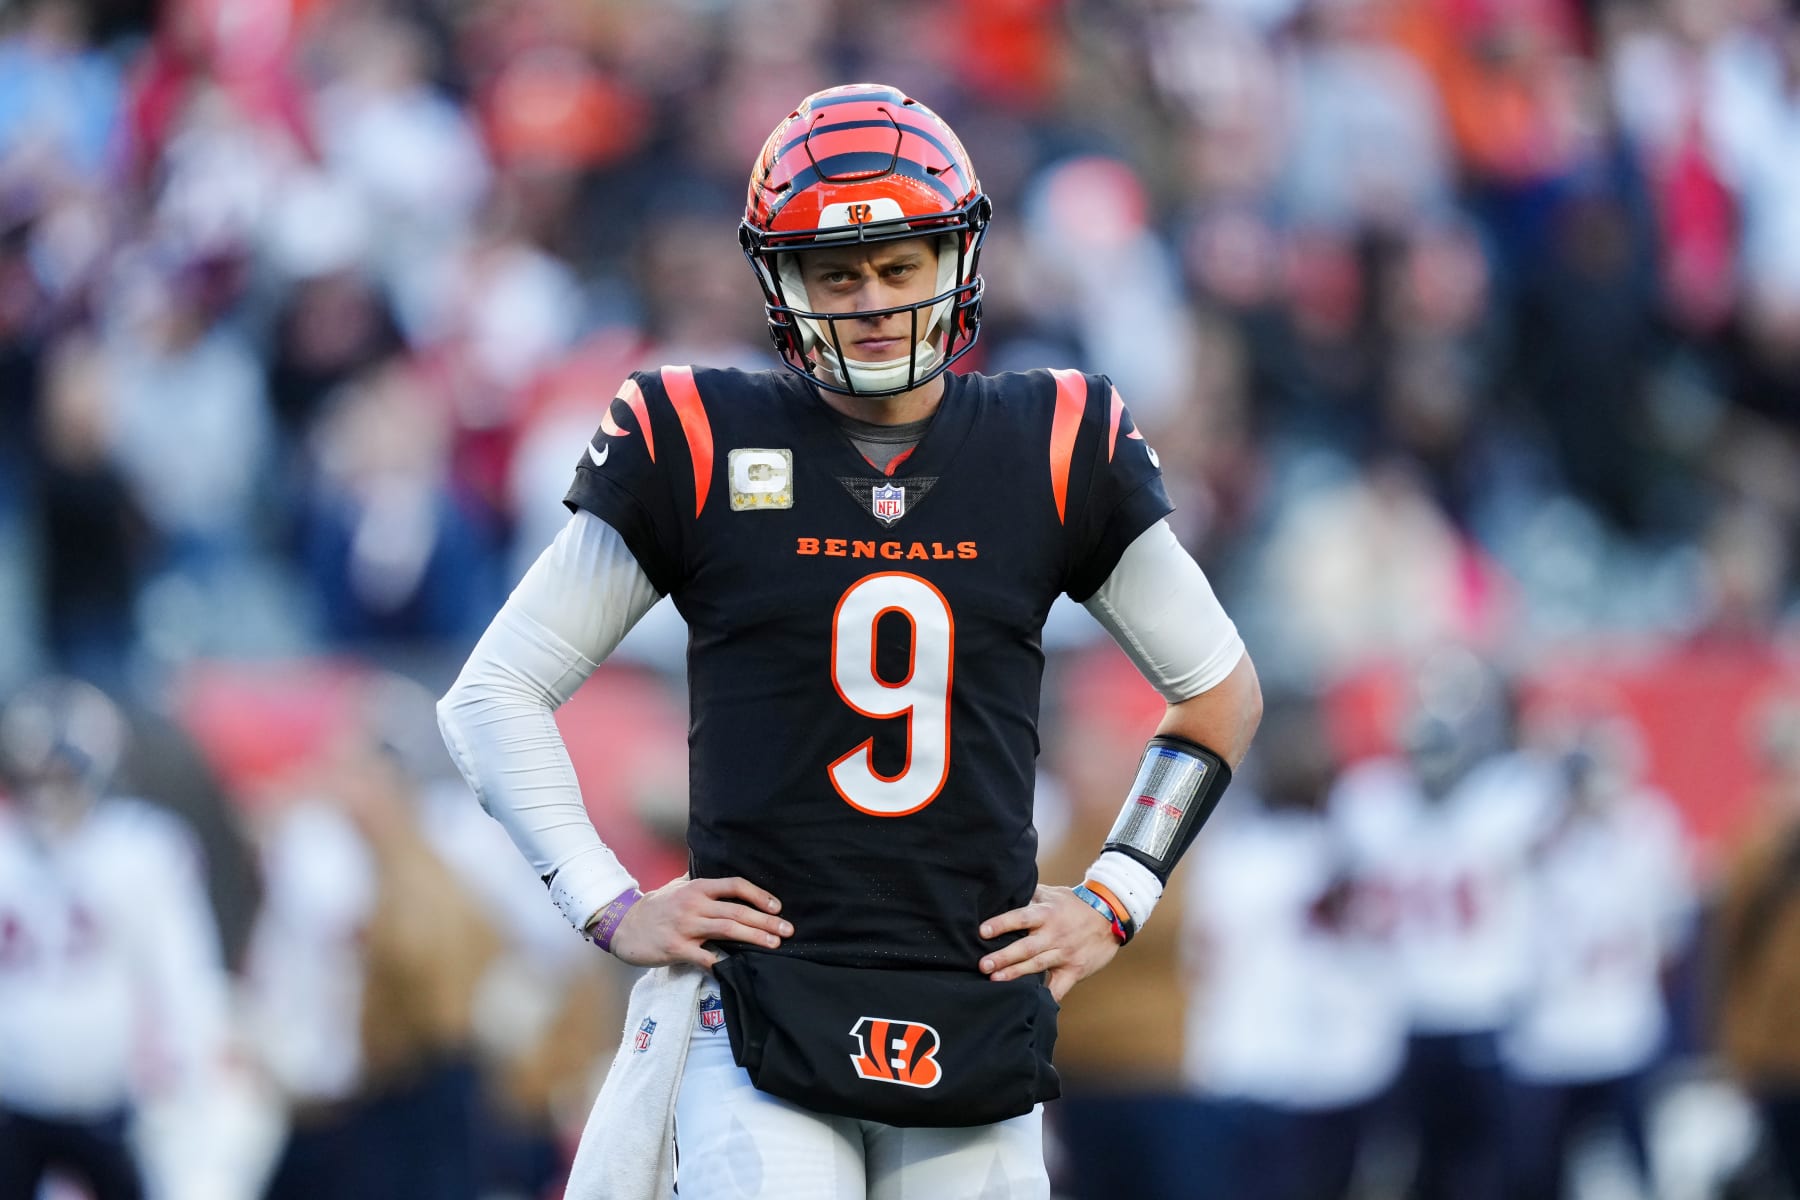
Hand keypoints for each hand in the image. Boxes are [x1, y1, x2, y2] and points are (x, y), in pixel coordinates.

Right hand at [602, 875, 791, 969]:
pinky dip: (722, 963)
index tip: (777, 907)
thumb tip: (722, 875)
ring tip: (774, 944)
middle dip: (765, 921)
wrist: (623, 925)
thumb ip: (699, 880)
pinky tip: (737, 968)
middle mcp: (693, 905)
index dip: (759, 895)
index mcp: (697, 888)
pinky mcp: (675, 948)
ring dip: (754, 937)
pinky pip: (704, 957)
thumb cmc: (655, 906)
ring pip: (726, 930)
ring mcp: (684, 927)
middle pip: (737, 911)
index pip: (735, 886)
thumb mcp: (677, 885)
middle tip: (788, 930)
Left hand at [978, 884, 1120, 1001]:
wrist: (1109, 916)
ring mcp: (1065, 953)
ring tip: (995, 980)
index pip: (1021, 918)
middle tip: (983, 964)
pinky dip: (1048, 997)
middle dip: (1003, 957)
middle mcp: (1055, 934)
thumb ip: (1028, 895)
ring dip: (1016, 974)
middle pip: (1026, 947)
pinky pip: (1060, 987)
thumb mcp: (1052, 894)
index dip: (1002, 924)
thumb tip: (1002, 894)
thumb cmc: (1074, 904)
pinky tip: (1032, 1005)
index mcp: (1047, 913)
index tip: (982, 931)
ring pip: (1037, 966)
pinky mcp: (1075, 970)